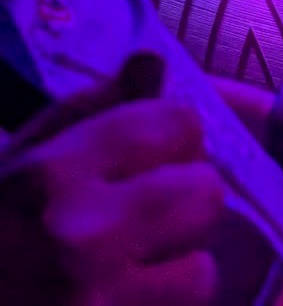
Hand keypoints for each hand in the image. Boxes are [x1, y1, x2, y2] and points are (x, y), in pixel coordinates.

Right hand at [0, 55, 222, 305]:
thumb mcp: (19, 158)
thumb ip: (90, 108)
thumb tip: (152, 62)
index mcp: (55, 174)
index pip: (177, 125)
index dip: (174, 136)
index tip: (158, 151)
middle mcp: (82, 235)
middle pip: (203, 193)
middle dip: (186, 198)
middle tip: (154, 210)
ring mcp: (98, 302)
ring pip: (200, 271)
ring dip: (177, 267)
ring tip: (137, 266)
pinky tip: (127, 298)